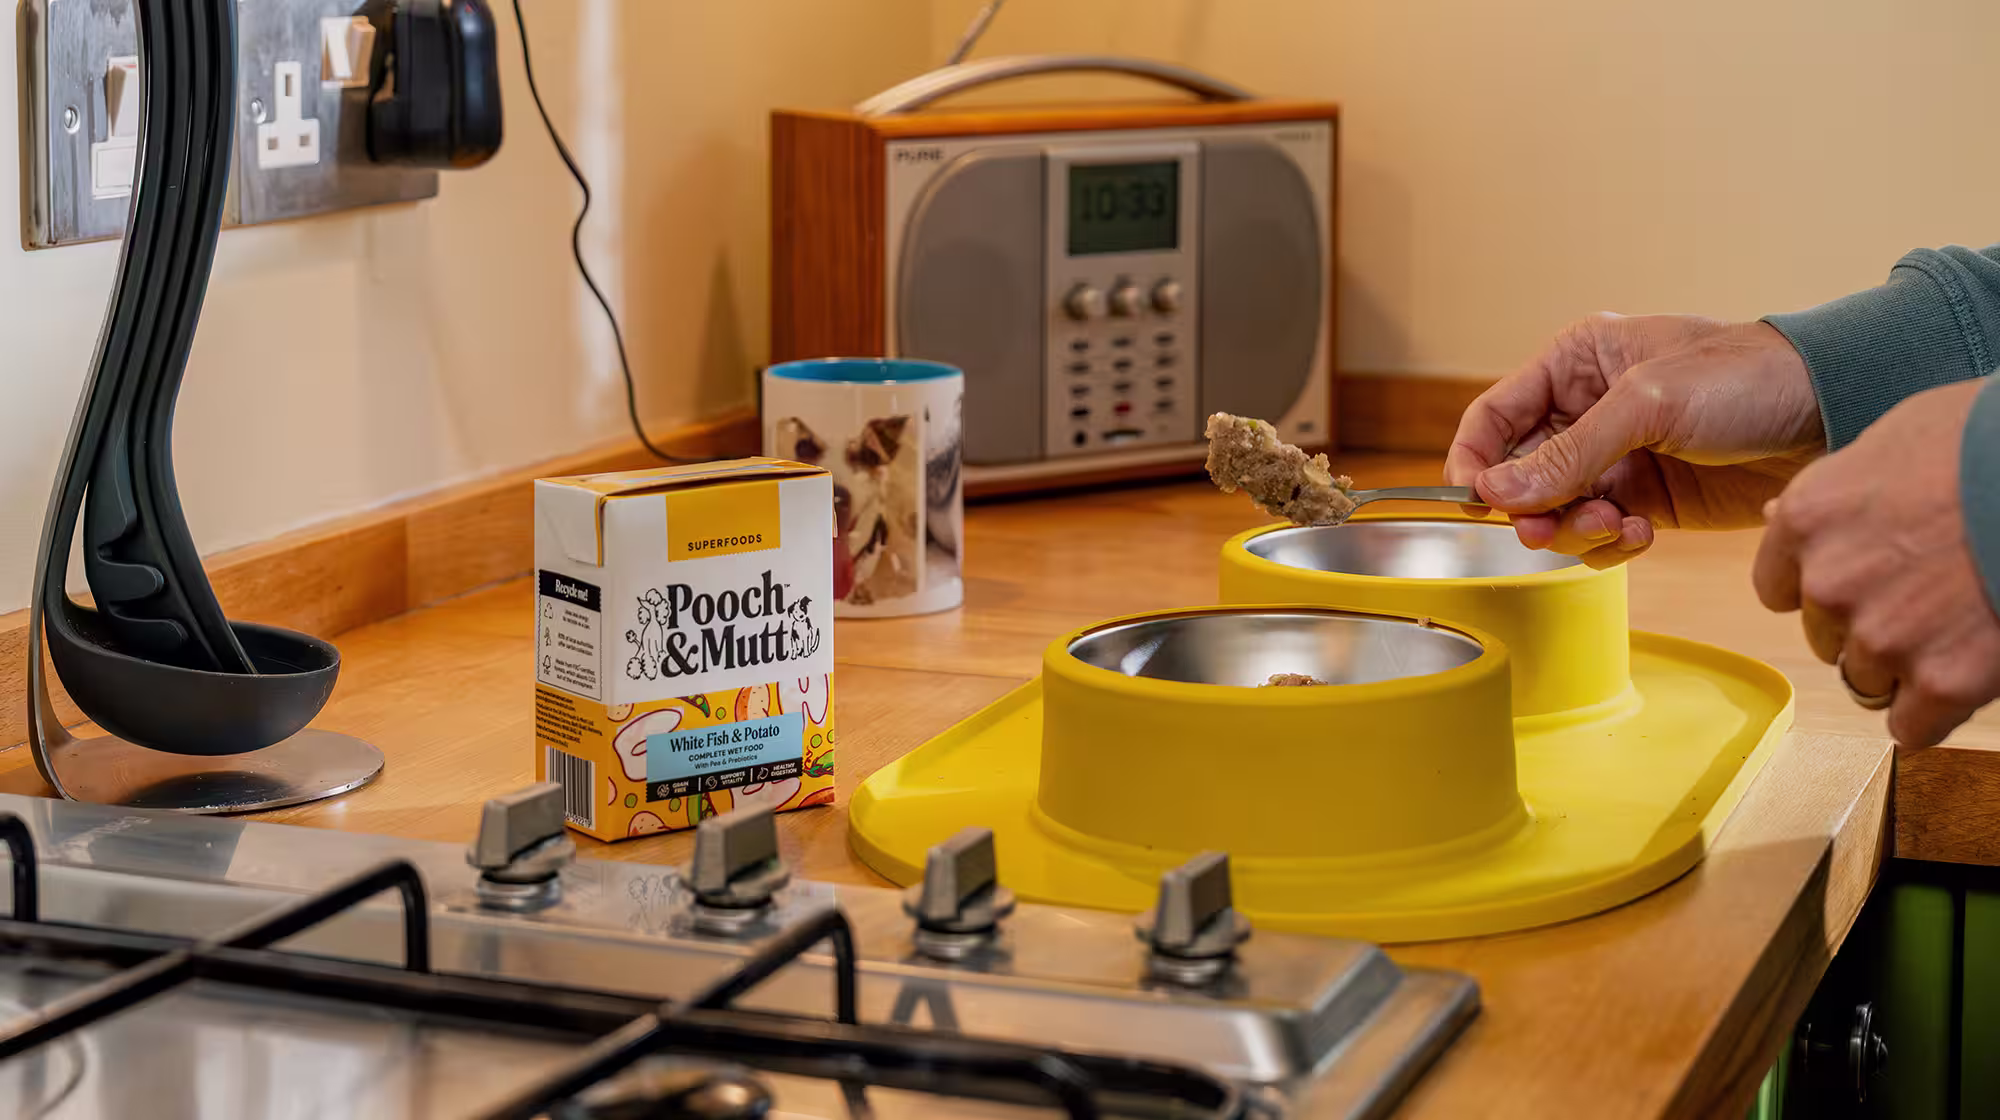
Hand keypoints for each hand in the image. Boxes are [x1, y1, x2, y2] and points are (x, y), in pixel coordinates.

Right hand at [1445, 314, 1824, 566]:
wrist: (1831, 414)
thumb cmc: (1747, 378)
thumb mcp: (1648, 403)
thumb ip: (1569, 452)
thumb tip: (1496, 493)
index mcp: (1576, 363)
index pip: (1494, 417)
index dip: (1476, 461)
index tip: (1478, 503)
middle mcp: (1586, 411)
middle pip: (1520, 475)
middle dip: (1533, 508)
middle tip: (1549, 529)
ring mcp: (1615, 459)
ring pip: (1556, 512)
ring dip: (1575, 530)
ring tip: (1618, 527)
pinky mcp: (1645, 501)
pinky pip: (1598, 535)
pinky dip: (1608, 545)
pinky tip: (1640, 534)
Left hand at [1754, 380, 1999, 746]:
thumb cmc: (1981, 440)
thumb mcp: (1888, 444)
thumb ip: (1834, 494)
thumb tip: (1775, 513)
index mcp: (1806, 520)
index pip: (1778, 590)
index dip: (1821, 589)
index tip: (1862, 581)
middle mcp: (1829, 583)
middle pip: (1825, 637)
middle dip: (1868, 624)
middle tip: (1927, 597)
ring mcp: (1883, 635)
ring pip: (1866, 681)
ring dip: (1903, 666)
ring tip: (1956, 625)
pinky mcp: (1944, 680)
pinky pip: (1911, 727)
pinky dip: (1933, 714)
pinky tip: (1964, 680)